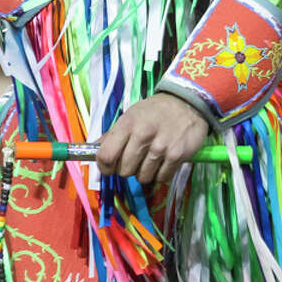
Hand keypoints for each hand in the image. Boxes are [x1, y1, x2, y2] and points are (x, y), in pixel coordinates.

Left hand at [95, 93, 209, 184]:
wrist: (187, 102)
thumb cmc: (155, 111)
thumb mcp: (131, 115)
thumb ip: (112, 135)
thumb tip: (94, 150)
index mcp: (127, 124)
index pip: (106, 156)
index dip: (104, 167)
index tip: (109, 168)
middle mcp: (142, 135)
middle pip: (124, 171)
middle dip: (127, 170)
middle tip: (135, 161)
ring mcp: (160, 147)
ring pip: (143, 177)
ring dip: (145, 173)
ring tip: (151, 160)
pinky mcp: (177, 155)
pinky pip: (162, 178)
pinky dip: (161, 175)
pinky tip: (164, 162)